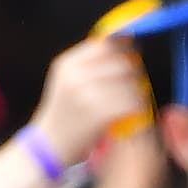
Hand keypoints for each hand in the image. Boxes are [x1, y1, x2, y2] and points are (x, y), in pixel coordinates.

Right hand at [28, 38, 147, 167]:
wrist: (49, 146)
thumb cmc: (64, 114)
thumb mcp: (67, 82)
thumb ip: (89, 64)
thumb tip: (121, 42)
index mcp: (67, 64)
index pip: (103, 45)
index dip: (123, 46)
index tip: (134, 52)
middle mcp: (75, 75)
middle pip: (119, 62)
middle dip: (134, 70)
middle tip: (137, 81)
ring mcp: (86, 94)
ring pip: (128, 83)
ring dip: (138, 91)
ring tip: (137, 99)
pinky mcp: (98, 114)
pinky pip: (129, 103)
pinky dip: (137, 107)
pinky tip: (135, 112)